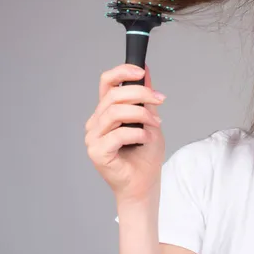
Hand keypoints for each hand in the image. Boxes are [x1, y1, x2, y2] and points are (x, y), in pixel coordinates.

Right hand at [85, 63, 165, 204]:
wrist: (145, 182)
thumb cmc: (145, 154)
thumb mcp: (150, 119)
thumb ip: (145, 98)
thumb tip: (145, 71)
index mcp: (106, 112)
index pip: (105, 83)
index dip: (121, 72)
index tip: (140, 71)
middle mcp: (96, 123)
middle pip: (113, 96)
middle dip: (141, 94)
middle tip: (160, 100)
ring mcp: (93, 138)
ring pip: (115, 112)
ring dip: (141, 114)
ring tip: (155, 124)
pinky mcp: (97, 152)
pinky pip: (117, 134)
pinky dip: (137, 133)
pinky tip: (146, 138)